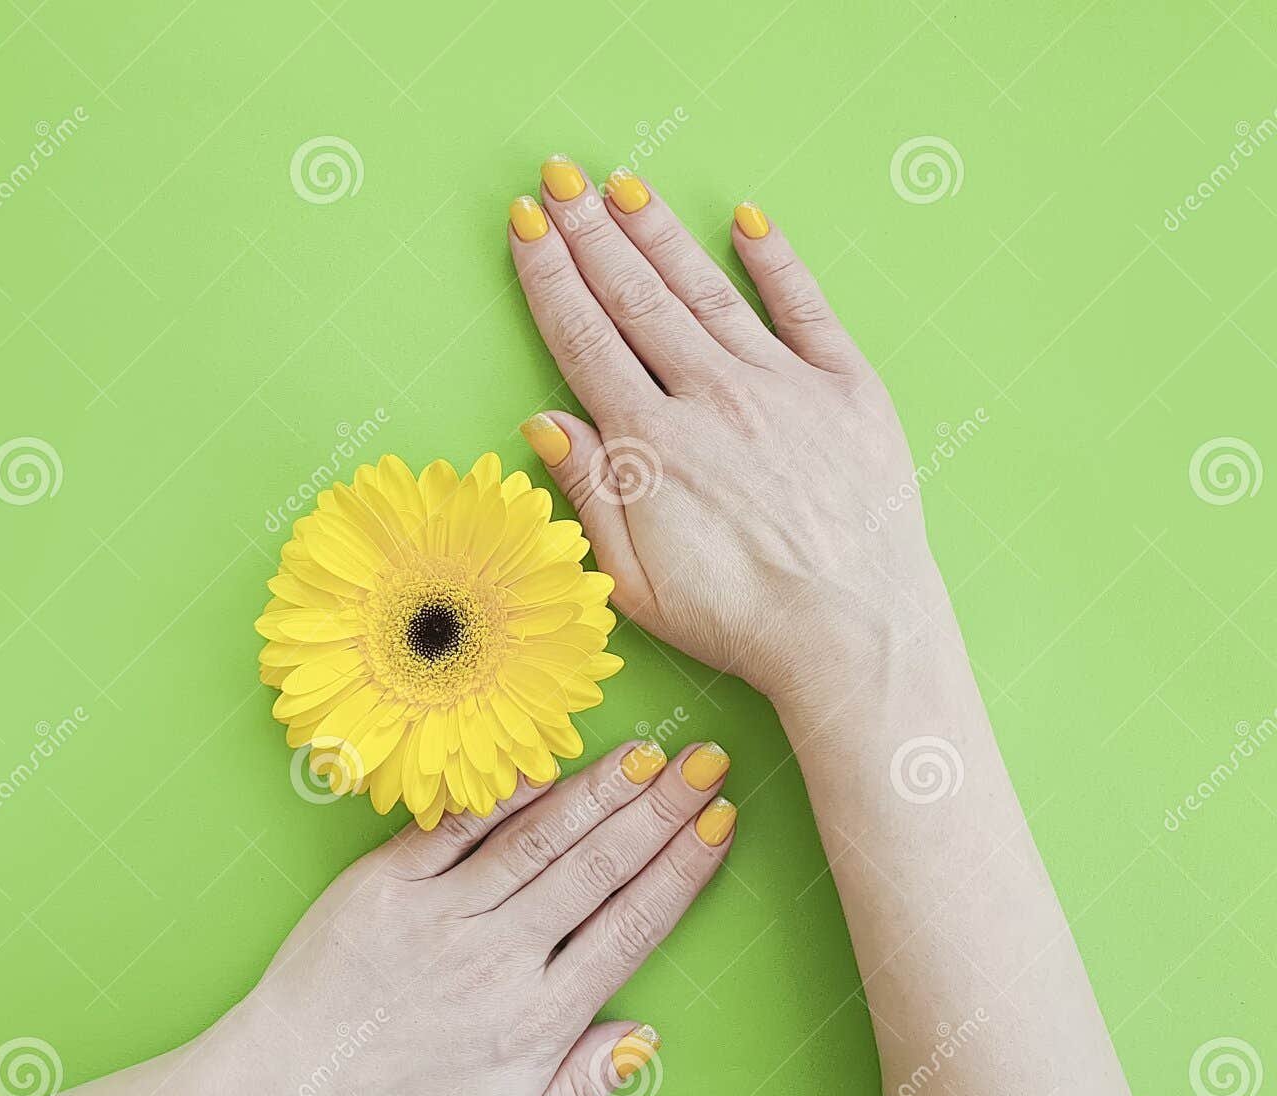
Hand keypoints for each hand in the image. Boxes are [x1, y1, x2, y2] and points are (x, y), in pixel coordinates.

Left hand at [206, 739, 735, 1095]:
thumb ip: (577, 1092)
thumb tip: (644, 1036)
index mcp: (535, 1021)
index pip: (631, 926)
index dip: (682, 869)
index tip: (721, 821)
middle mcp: (497, 957)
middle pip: (598, 869)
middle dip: (661, 810)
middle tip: (708, 758)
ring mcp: (438, 915)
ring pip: (538, 840)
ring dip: (600, 791)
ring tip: (650, 751)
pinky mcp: (383, 886)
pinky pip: (454, 828)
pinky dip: (503, 793)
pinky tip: (546, 761)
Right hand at [508, 160, 947, 713]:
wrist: (853, 634)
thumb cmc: (739, 619)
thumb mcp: (633, 580)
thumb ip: (589, 493)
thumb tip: (543, 422)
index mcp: (652, 445)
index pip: (585, 339)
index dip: (551, 276)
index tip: (528, 224)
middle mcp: (711, 398)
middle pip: (636, 298)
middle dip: (591, 232)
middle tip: (560, 175)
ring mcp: (782, 387)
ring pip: (706, 291)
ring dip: (659, 234)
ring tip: (623, 185)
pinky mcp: (847, 390)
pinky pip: (806, 308)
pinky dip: (775, 260)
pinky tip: (746, 220)